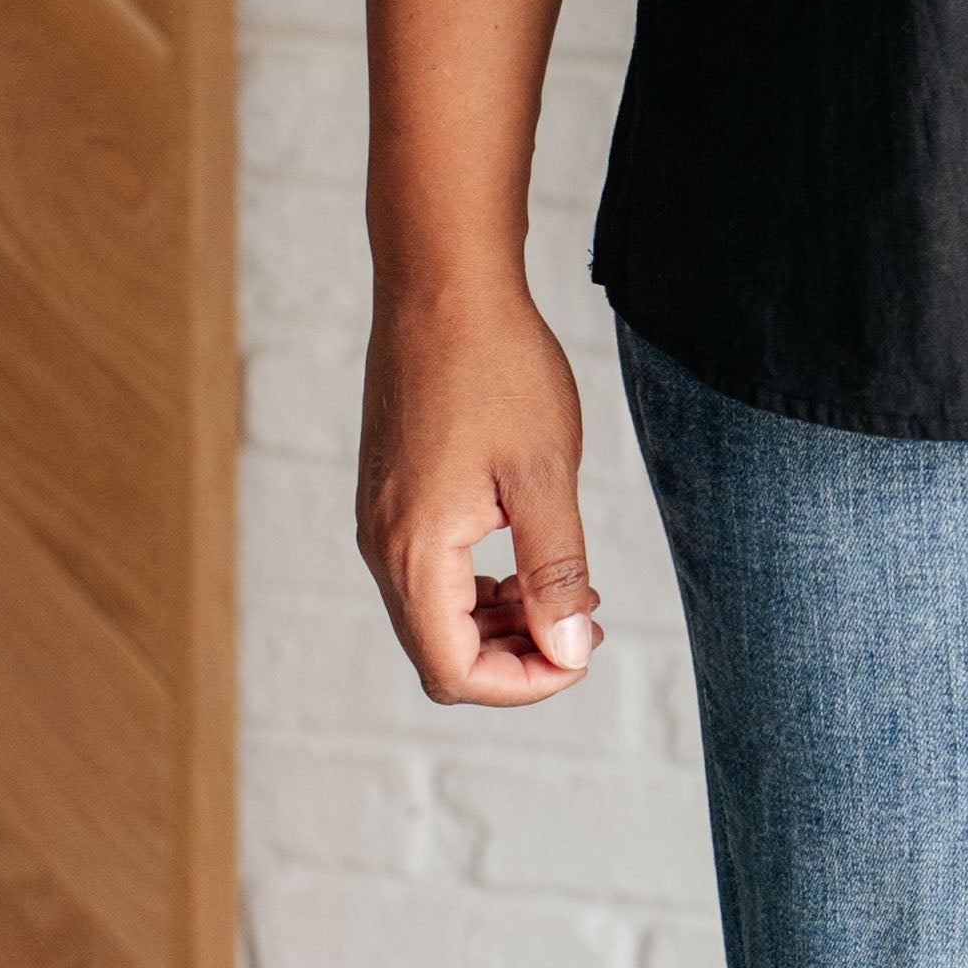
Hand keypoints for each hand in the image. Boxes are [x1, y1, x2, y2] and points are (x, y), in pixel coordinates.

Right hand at [357, 281, 603, 703]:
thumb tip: (568, 652)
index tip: (584, 652)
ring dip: (501, 622)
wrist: (441, 284)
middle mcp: (383, 546)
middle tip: (586, 621)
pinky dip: (480, 586)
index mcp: (415, 551)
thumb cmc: (496, 368)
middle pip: (440, 654)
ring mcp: (381, 521)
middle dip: (517, 657)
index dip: (525, 683)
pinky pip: (428, 574)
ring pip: (434, 616)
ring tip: (567, 590)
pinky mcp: (391, 497)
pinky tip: (528, 556)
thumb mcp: (545, 476)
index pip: (455, 671)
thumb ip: (556, 572)